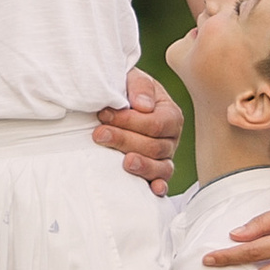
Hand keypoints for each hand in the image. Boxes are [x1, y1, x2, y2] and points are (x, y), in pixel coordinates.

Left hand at [92, 67, 184, 192]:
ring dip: (143, 166)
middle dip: (125, 140)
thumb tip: (143, 106)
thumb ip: (139, 86)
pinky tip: (153, 190)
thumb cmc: (125, 91)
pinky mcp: (154, 173)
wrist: (115, 104)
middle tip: (99, 134)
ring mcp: (164, 159)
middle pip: (155, 147)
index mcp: (170, 115)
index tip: (103, 114)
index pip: (156, 124)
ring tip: (125, 162)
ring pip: (161, 168)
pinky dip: (158, 187)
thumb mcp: (132, 79)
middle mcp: (171, 139)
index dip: (130, 121)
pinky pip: (161, 183)